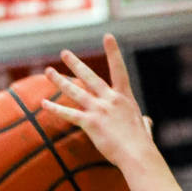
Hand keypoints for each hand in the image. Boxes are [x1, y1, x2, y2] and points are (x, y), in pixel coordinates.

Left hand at [42, 37, 153, 173]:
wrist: (137, 154)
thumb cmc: (142, 144)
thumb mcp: (144, 127)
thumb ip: (143, 122)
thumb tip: (147, 123)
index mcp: (124, 97)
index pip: (119, 69)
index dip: (113, 52)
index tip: (108, 36)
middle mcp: (110, 99)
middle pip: (89, 77)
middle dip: (75, 63)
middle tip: (64, 53)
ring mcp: (99, 109)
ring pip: (75, 91)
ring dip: (60, 80)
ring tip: (48, 71)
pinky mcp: (90, 123)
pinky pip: (69, 114)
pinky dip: (55, 109)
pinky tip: (44, 103)